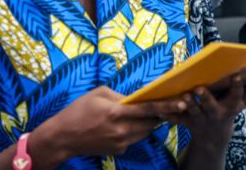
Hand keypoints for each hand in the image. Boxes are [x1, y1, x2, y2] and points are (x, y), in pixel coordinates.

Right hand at [33, 86, 193, 160]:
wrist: (62, 138)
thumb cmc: (78, 111)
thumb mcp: (99, 94)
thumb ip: (122, 96)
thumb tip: (138, 99)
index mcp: (117, 112)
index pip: (149, 109)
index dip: (168, 106)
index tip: (184, 102)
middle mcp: (122, 130)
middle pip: (152, 122)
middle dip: (161, 115)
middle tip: (168, 106)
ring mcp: (121, 142)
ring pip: (145, 132)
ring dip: (149, 123)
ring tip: (144, 115)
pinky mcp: (118, 151)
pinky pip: (134, 139)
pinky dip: (136, 131)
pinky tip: (125, 126)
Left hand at [172, 73, 245, 155]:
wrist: (214, 137)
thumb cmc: (229, 111)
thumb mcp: (244, 102)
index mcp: (231, 106)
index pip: (236, 95)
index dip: (236, 85)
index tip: (236, 74)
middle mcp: (216, 113)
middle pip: (210, 105)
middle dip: (205, 98)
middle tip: (199, 89)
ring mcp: (201, 119)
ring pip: (192, 112)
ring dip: (187, 105)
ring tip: (183, 96)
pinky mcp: (187, 123)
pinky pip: (177, 120)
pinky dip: (169, 116)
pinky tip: (162, 112)